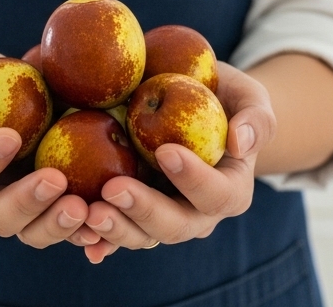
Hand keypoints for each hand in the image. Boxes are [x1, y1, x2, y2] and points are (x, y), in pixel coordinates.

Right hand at [0, 49, 92, 248]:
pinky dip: (87, 230)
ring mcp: (21, 210)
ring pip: (35, 232)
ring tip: (84, 207)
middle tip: (56, 179)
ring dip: (58, 224)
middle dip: (27, 203)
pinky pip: (68, 228)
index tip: (9, 136)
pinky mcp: (53, 209)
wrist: (0, 97)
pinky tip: (105, 222)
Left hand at [82, 62, 275, 262]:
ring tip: (87, 212)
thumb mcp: (249, 95)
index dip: (194, 179)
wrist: (190, 104)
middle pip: (174, 226)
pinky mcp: (131, 214)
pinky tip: (76, 232)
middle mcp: (197, 214)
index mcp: (230, 191)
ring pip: (140, 236)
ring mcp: (161, 218)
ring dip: (113, 229)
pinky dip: (94, 236)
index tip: (166, 150)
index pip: (217, 194)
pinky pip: (113, 232)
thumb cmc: (224, 96)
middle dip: (144, 211)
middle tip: (113, 188)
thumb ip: (256, 116)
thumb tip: (240, 143)